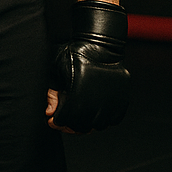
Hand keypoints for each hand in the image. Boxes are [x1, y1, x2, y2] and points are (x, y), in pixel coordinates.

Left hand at [48, 0, 129, 132]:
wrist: (101, 44)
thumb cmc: (75, 54)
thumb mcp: (57, 69)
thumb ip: (51, 93)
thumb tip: (49, 113)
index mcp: (77, 93)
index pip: (64, 121)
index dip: (56, 122)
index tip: (53, 119)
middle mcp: (96, 100)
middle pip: (81, 127)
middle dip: (70, 125)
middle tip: (66, 118)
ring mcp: (111, 101)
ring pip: (98, 125)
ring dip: (88, 123)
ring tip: (82, 114)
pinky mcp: (122, 99)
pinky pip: (114, 119)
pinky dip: (105, 119)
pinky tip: (96, 111)